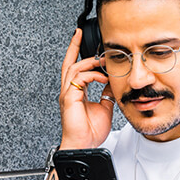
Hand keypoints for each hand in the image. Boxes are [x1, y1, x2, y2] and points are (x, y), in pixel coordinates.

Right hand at [58, 29, 113, 149]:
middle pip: (68, 63)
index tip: (80, 39)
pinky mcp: (69, 98)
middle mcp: (69, 91)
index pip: (75, 68)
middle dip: (74, 46)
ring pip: (74, 68)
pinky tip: (102, 78)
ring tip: (102, 62)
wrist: (84, 145)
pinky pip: (79, 79)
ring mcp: (68, 94)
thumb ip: (106, 94)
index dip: (76, 53)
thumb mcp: (104, 107)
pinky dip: (92, 75)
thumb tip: (111, 83)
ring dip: (89, 62)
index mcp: (76, 92)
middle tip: (79, 34)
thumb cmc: (90, 132)